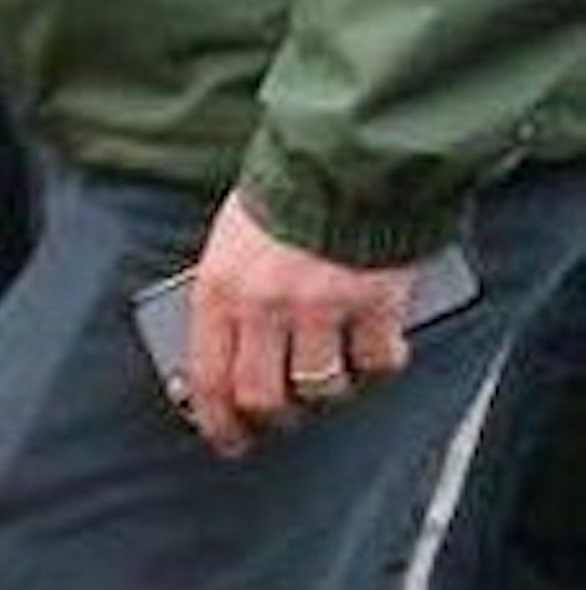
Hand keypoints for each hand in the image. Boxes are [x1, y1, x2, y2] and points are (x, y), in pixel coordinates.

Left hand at [174, 197, 426, 460]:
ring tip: (335, 375)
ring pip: (320, 386)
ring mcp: (322, 305)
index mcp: (221, 287)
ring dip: (329, 391)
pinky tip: (381, 350)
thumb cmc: (292, 186)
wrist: (351, 150)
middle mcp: (265, 304)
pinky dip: (380, 364)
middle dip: (275, 416)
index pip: (209, 377)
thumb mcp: (235, 237)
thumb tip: (228, 347)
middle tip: (286, 417)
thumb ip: (231, 291)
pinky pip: (377, 361)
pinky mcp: (374, 300)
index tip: (229, 439)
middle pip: (263, 396)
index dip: (218, 421)